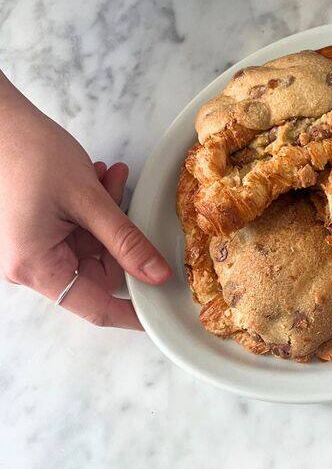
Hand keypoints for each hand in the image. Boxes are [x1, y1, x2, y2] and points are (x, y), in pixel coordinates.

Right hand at [0, 97, 170, 328]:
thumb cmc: (30, 155)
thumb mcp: (88, 200)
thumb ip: (126, 241)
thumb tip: (157, 276)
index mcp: (35, 268)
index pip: (95, 307)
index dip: (133, 313)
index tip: (165, 313)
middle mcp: (29, 266)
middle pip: (96, 272)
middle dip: (121, 238)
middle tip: (128, 201)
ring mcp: (31, 248)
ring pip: (90, 246)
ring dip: (108, 215)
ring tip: (109, 178)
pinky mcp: (34, 231)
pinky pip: (76, 231)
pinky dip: (93, 209)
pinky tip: (98, 178)